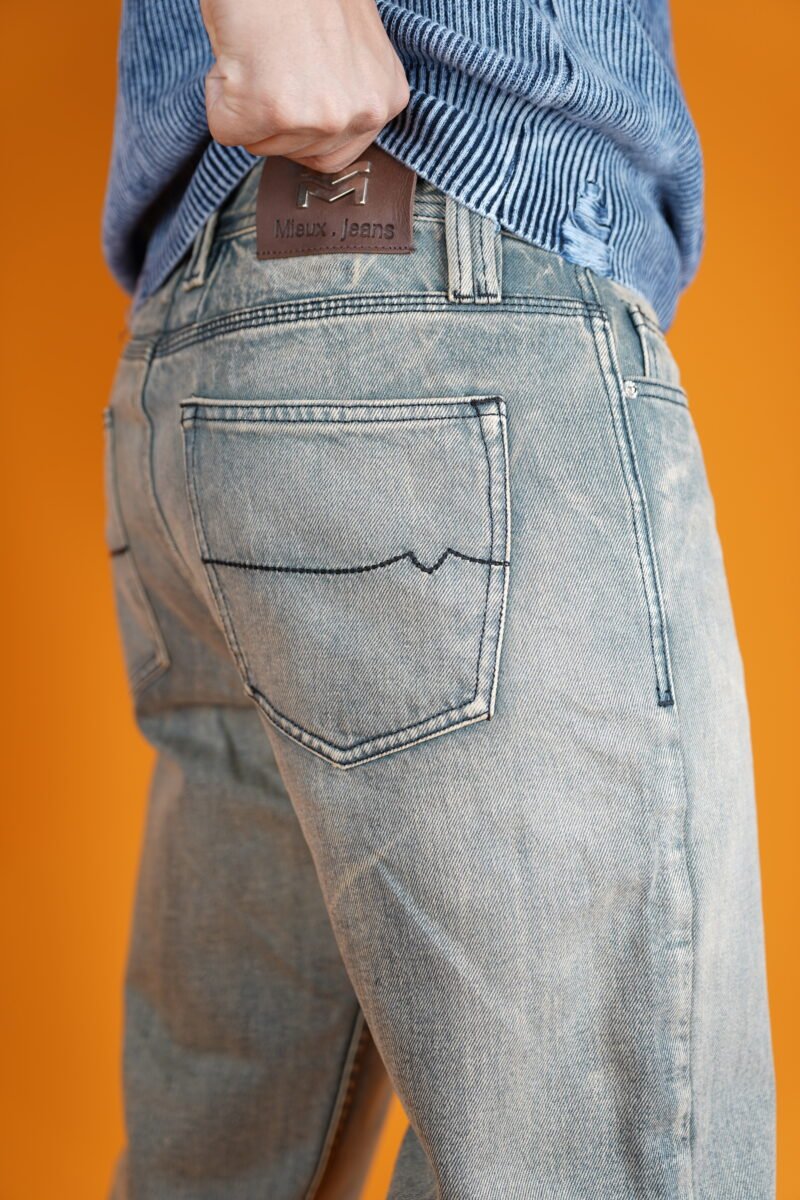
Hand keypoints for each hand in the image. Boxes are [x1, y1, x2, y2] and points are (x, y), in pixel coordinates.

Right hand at [200, 0, 409, 173]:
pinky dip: (218, 93)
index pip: (332, 154)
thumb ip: (343, 94)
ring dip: (246, 101)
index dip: (301, 123)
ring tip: (259, 50)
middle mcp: (361, 113)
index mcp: (386, 98)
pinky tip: (238, 53)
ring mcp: (319, 115)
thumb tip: (316, 128)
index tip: (294, 82)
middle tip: (274, 58)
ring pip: (261, 144)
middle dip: (273, 115)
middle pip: (296, 153)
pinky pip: (226, 128)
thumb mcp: (349, 48)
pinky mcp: (271, 110)